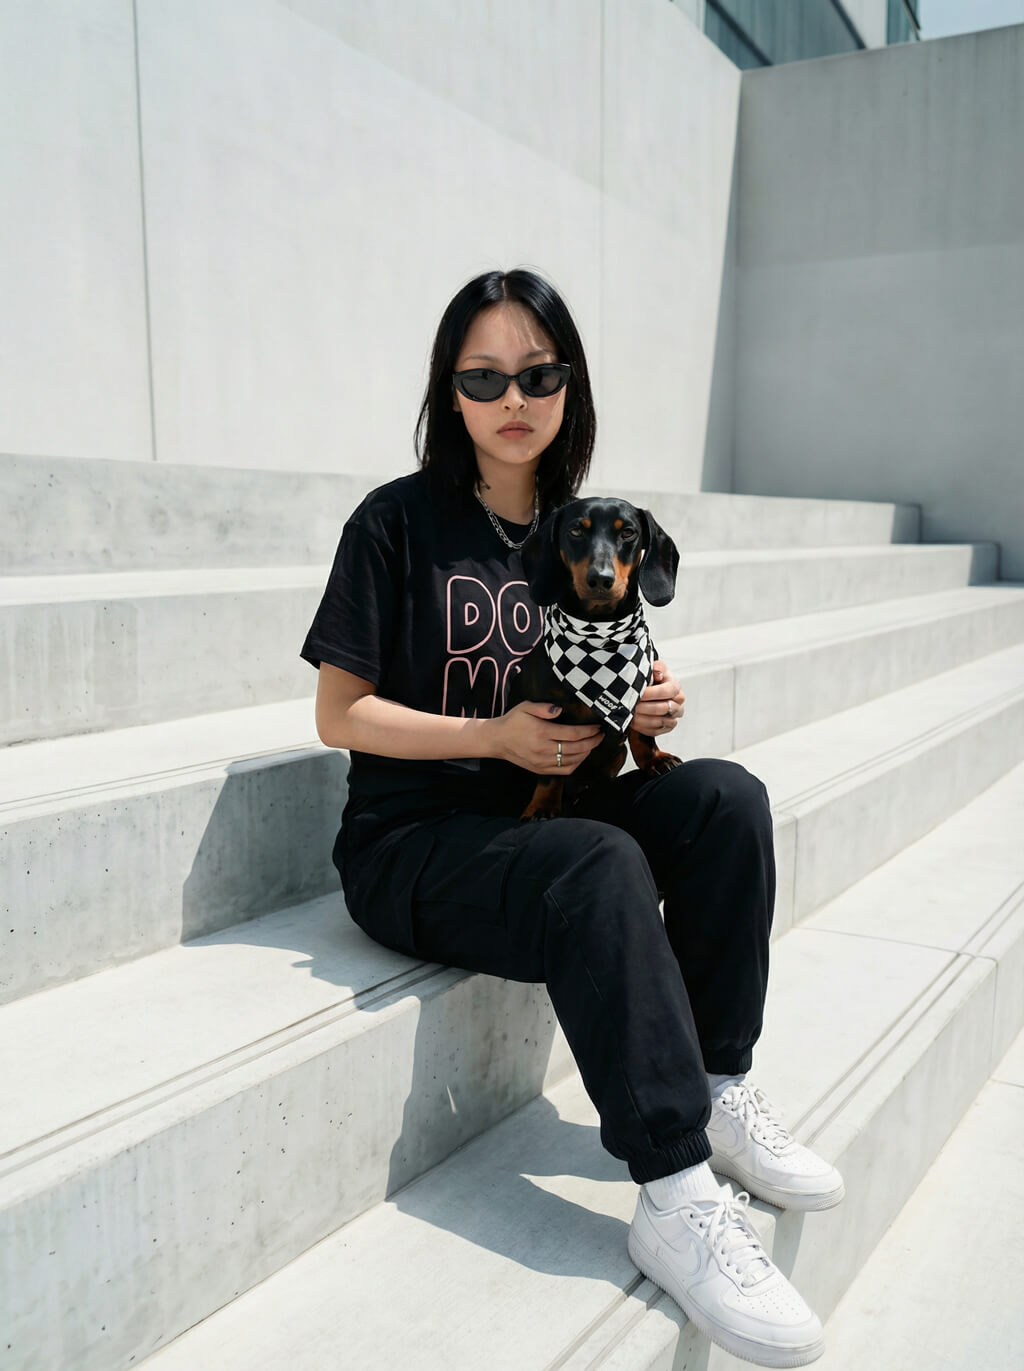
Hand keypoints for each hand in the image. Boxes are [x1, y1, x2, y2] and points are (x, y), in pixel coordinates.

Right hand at [489, 701, 603, 773]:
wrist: (497, 740)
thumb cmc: (513, 721)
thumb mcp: (525, 707)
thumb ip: (543, 707)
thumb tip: (560, 709)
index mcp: (542, 732)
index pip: (573, 734)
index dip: (589, 731)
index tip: (597, 727)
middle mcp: (543, 749)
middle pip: (576, 748)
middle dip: (592, 742)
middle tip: (600, 736)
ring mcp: (542, 762)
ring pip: (572, 761)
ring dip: (586, 753)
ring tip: (592, 744)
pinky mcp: (540, 770)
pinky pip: (564, 770)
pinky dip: (576, 764)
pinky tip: (580, 756)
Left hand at [631, 660, 684, 735]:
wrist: (651, 690)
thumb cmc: (652, 680)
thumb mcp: (654, 668)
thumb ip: (657, 668)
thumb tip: (658, 673)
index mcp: (676, 687)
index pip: (668, 691)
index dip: (652, 693)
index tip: (639, 694)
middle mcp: (678, 703)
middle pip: (665, 708)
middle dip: (646, 707)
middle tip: (633, 705)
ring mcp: (673, 716)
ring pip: (661, 721)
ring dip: (644, 719)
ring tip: (632, 714)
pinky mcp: (667, 727)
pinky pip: (657, 731)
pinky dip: (644, 727)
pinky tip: (635, 722)